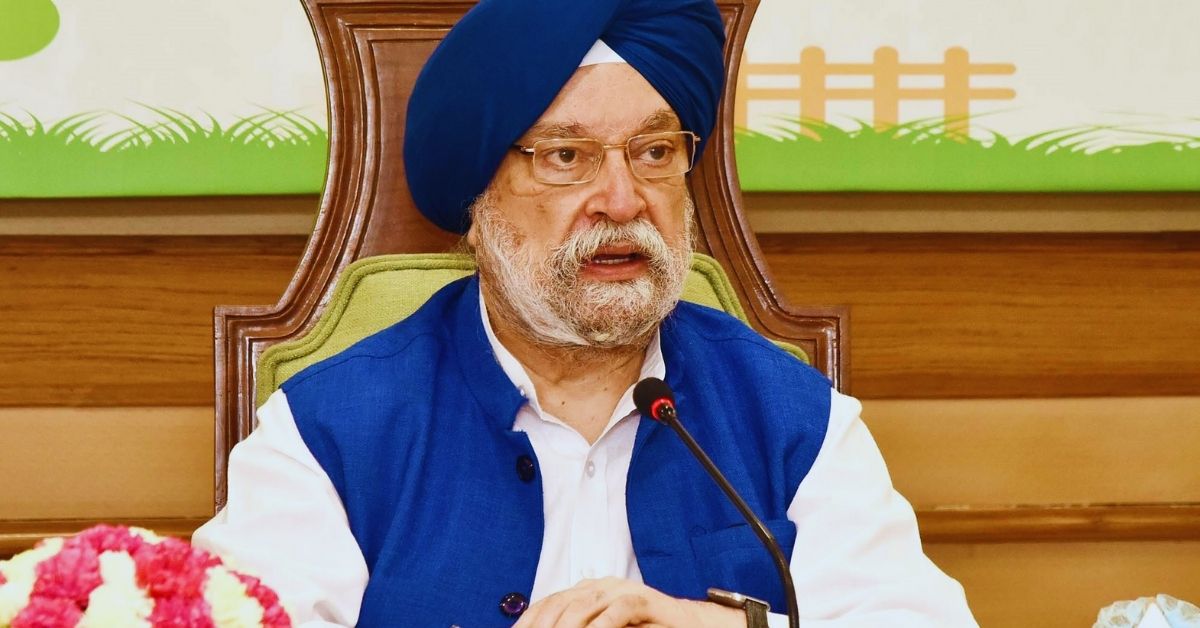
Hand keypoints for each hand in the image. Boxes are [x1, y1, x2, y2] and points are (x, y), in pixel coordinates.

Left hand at [511, 577, 745, 627]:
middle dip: (543, 626)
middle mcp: (601, 585)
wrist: (688, 625)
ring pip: (584, 605)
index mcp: (587, 591)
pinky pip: (619, 610)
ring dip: (567, 627)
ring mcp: (622, 589)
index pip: (548, 602)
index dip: (529, 620)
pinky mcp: (644, 600)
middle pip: (560, 603)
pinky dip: (601, 626)